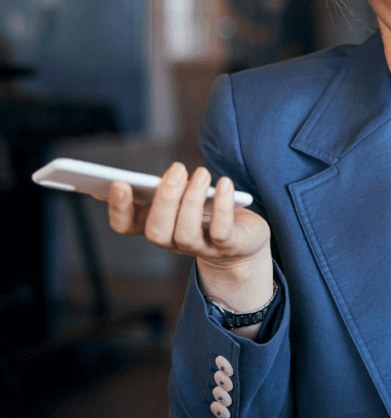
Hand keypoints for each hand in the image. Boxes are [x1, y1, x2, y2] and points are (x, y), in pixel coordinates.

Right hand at [104, 162, 272, 308]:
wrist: (245, 240)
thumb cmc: (208, 212)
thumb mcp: (184, 199)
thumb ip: (163, 190)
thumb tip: (139, 178)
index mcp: (157, 226)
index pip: (125, 226)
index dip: (119, 209)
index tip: (119, 183)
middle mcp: (174, 243)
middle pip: (156, 232)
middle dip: (165, 199)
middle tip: (177, 168)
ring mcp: (201, 248)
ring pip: (186, 233)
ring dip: (192, 199)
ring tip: (202, 173)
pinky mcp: (228, 247)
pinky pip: (221, 231)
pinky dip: (222, 206)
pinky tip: (224, 183)